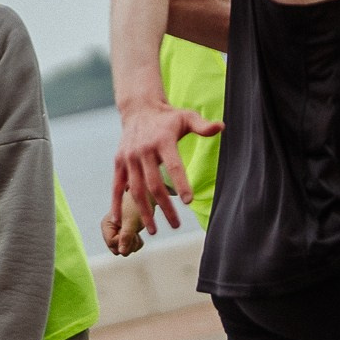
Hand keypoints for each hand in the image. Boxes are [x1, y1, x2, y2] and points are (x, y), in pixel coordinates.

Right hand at [100, 195, 146, 256]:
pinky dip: (136, 243)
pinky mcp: (125, 235)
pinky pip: (129, 248)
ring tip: (137, 232)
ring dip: (133, 244)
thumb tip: (122, 252)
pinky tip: (138, 235)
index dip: (123, 241)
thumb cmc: (138, 207)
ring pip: (124, 250)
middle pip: (117, 249)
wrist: (147, 197)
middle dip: (128, 244)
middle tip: (136, 234)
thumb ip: (126, 237)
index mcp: (106, 225)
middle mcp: (109, 230)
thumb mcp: (132, 222)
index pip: (112, 243)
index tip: (132, 233)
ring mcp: (117, 233)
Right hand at [110, 101, 220, 236]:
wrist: (139, 109)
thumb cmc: (168, 117)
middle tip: (176, 224)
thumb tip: (222, 127)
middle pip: (154, 184)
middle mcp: (144, 151)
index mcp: (162, 141)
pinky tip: (120, 221)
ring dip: (145, 211)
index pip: (173, 165)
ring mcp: (129, 158)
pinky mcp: (118, 163)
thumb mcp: (187, 117)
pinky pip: (116, 186)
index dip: (181, 183)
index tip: (189, 201)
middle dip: (165, 207)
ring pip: (136, 189)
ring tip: (155, 230)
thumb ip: (202, 126)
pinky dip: (116, 204)